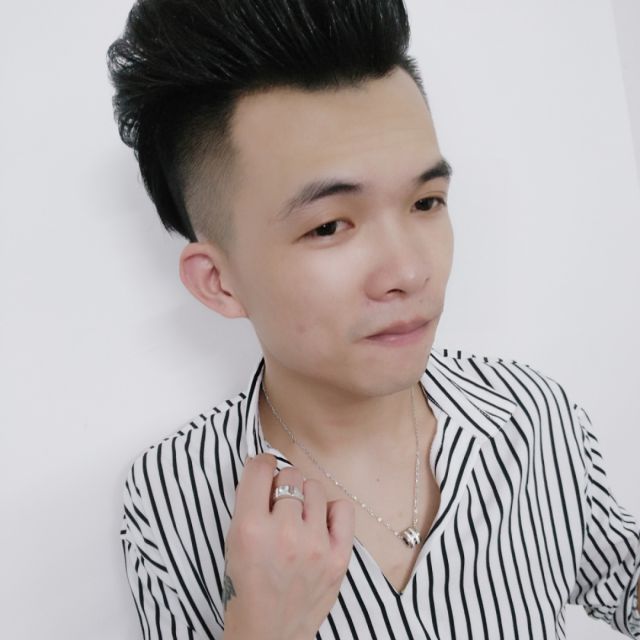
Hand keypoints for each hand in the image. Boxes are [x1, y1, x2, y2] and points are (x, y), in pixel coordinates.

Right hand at [222, 453, 354, 639]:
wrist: (269, 634)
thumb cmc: (246, 587)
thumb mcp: (233, 542)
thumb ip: (249, 503)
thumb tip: (267, 466)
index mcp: (250, 528)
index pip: (261, 468)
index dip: (261, 465)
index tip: (264, 471)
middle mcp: (284, 533)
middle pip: (291, 476)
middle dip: (283, 486)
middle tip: (279, 507)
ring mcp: (314, 546)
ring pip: (315, 489)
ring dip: (304, 499)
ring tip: (298, 520)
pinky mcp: (338, 557)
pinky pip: (342, 508)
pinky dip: (331, 512)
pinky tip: (319, 525)